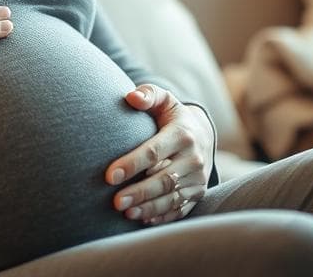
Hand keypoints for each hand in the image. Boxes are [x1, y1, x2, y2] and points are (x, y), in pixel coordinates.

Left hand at [105, 84, 214, 225]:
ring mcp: (198, 178)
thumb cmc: (172, 117)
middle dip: (139, 192)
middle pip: (164, 179)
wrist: (203, 134)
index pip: (154, 152)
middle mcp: (194, 157)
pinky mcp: (198, 193)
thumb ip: (148, 94)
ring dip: (149, 208)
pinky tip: (143, 219)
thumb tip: (131, 97)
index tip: (109, 176)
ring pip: (172, 198)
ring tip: (127, 213)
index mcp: (182, 134)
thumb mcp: (164, 100)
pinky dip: (162, 217)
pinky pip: (180, 208)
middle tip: (116, 202)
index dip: (131, 164)